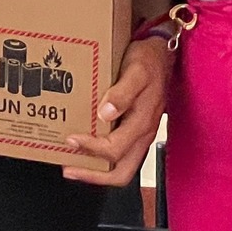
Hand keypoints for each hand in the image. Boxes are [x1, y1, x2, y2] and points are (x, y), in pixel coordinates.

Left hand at [63, 37, 170, 185]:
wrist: (162, 54)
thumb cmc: (148, 61)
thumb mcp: (136, 72)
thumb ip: (122, 93)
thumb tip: (105, 114)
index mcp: (142, 123)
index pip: (115, 150)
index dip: (91, 149)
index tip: (70, 140)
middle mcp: (143, 134)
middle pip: (122, 172)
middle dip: (94, 176)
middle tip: (69, 169)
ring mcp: (141, 134)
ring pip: (122, 166)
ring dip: (98, 170)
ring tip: (74, 162)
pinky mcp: (136, 129)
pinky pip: (122, 152)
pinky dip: (103, 157)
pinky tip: (87, 146)